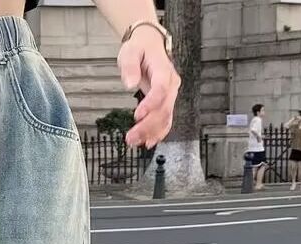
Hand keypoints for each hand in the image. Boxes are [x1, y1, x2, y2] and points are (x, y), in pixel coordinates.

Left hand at [118, 26, 179, 147]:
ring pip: (165, 118)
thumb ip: (130, 66)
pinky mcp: (165, 103)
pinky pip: (166, 121)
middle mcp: (170, 84)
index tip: (137, 115)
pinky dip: (158, 133)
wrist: (149, 44)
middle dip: (147, 126)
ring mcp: (170, 95)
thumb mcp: (130, 51)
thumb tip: (130, 82)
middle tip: (130, 137)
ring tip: (134, 142)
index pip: (161, 89)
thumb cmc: (140, 48)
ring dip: (151, 133)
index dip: (151, 104)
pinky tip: (148, 142)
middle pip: (164, 108)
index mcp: (163, 70)